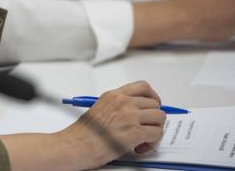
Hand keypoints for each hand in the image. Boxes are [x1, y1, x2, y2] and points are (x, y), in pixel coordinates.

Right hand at [0, 81, 164, 170]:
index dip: (153, 97)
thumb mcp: (99, 109)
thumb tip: (138, 112)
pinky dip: (153, 143)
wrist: (75, 145)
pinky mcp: (134, 132)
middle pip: (154, 104)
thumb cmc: (83, 133)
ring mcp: (129, 116)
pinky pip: (157, 134)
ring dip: (155, 131)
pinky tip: (140, 147)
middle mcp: (122, 102)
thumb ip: (118, 107)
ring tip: (143, 140)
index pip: (143, 87)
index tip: (154, 105)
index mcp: (113, 95)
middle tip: (146, 129)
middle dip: (153, 118)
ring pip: (159, 118)